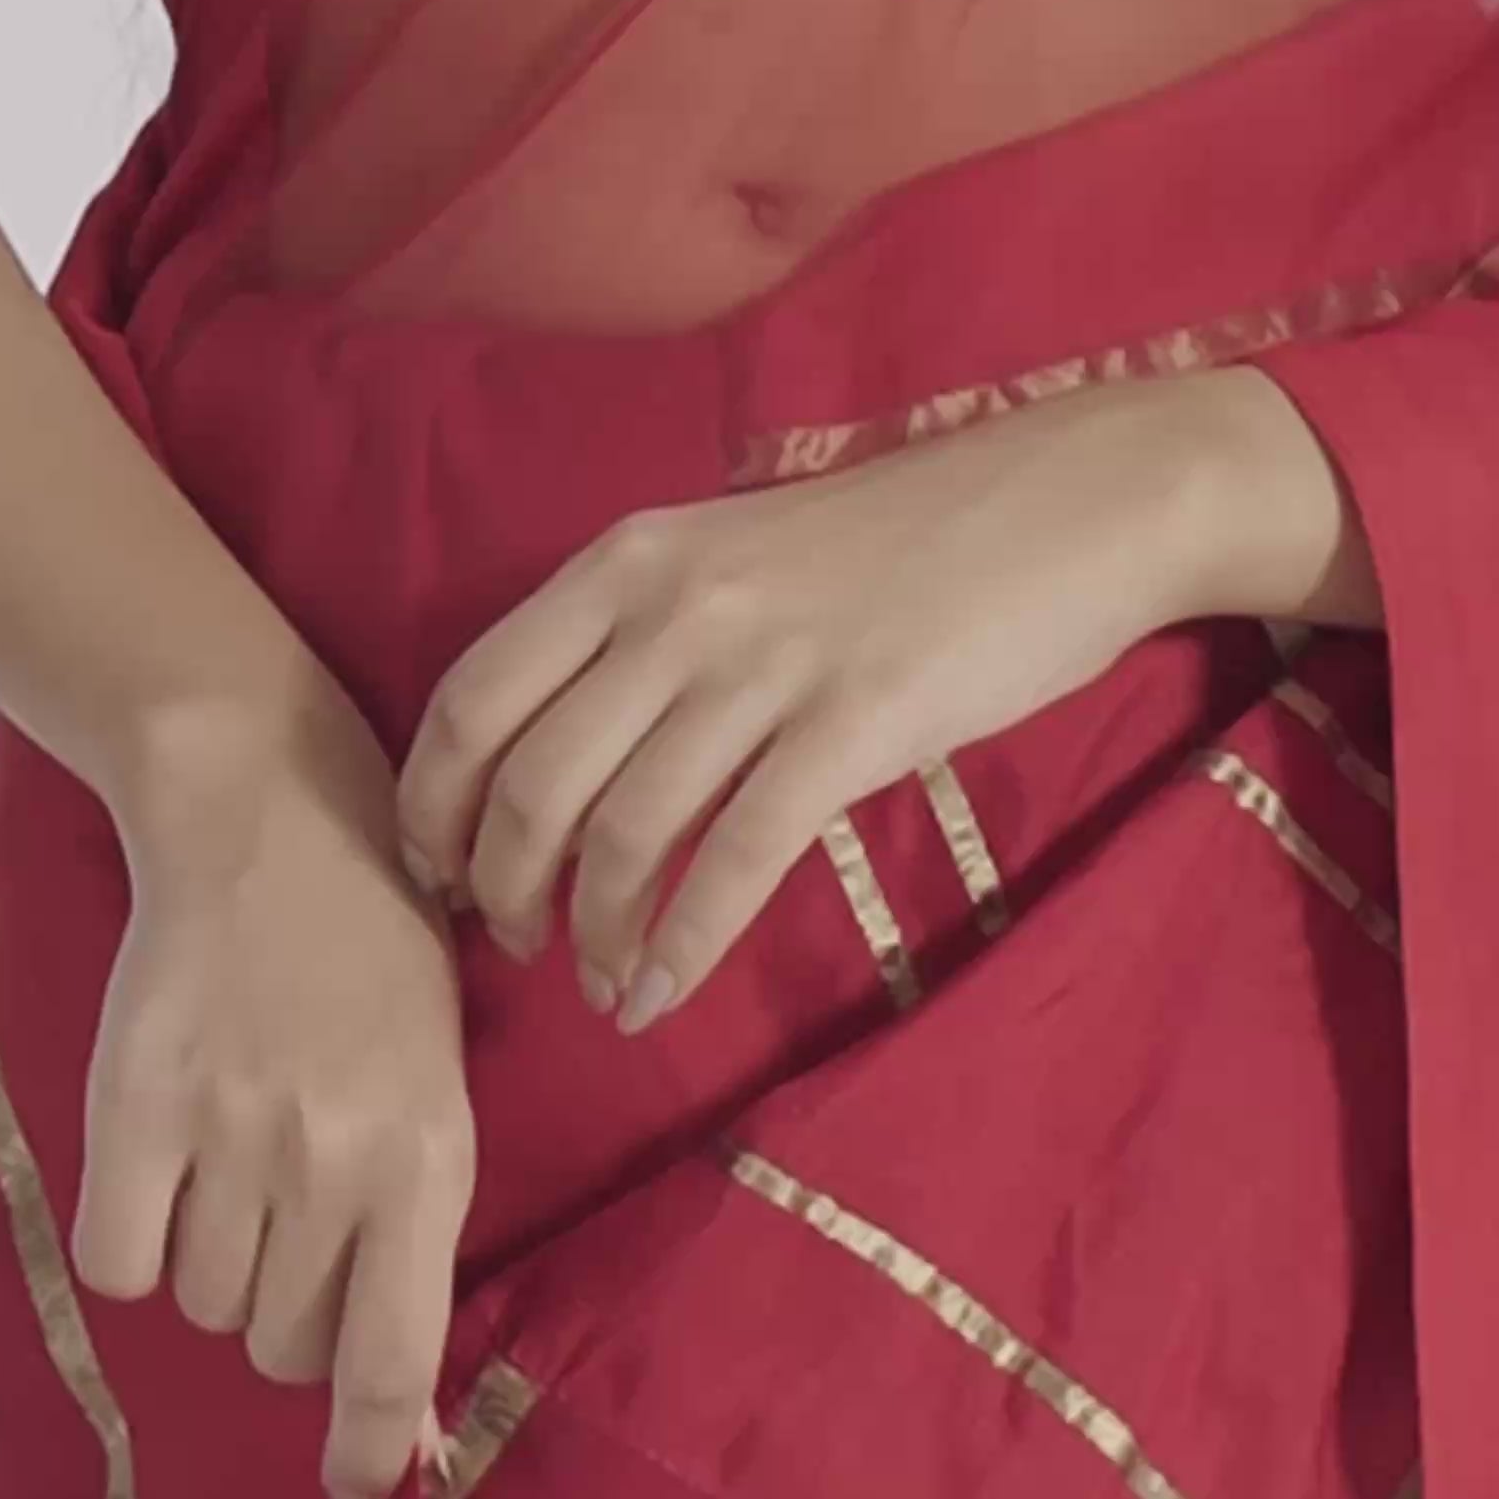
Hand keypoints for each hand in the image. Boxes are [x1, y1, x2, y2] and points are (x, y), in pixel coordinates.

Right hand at [72, 692, 474, 1498]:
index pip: (393, 1358)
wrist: (271, 819)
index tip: (357, 1497)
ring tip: (231, 1172)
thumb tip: (397, 1408)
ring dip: (210, 1268)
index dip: (373, 1449)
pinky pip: (115, 1262)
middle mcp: (332, 1162)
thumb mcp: (438, 1094)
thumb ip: (412, 1234)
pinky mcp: (135, 1102)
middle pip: (282, 1344)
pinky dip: (130, 1246)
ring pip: (201, 1304)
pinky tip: (157, 1182)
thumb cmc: (376, 967)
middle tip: (289, 1226)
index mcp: (427, 1163)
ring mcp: (230, 1132)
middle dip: (286, 1315)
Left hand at [394, 368, 1363, 1026]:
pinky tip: (656, 995)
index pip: (471, 698)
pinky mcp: (853, 725)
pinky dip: (680, 948)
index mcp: (627, 561)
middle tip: (516, 944)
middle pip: (530, 783)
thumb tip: (556, 760)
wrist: (1066, 503)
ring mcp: (763, 665)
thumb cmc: (898, 547)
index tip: (438, 872)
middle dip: (502, 889)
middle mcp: (674, 607)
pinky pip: (733, 863)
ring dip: (590, 933)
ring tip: (597, 980)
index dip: (432, 806)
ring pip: (623, 833)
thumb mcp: (732, 557)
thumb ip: (638, 636)